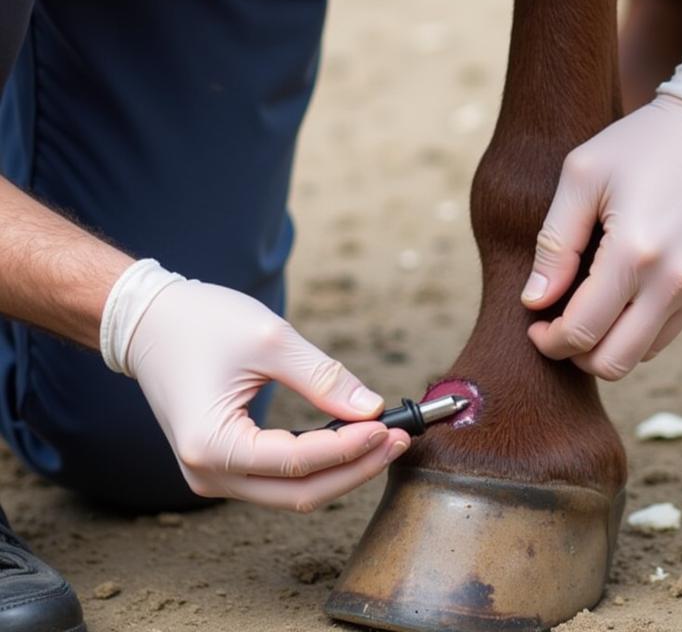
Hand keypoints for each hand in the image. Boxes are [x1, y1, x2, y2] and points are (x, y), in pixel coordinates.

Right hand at [102, 262, 408, 510]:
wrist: (149, 321)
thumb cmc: (202, 322)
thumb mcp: (270, 340)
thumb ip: (323, 378)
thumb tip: (373, 408)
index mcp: (212, 445)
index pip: (297, 462)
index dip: (350, 448)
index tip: (390, 426)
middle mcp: (207, 474)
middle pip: (298, 493)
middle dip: (355, 469)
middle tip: (399, 440)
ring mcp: (212, 475)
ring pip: (291, 492)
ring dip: (341, 470)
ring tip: (384, 439)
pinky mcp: (222, 464)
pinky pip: (278, 478)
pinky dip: (318, 464)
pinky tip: (351, 439)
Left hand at [520, 95, 681, 379]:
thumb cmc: (637, 145)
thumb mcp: (581, 177)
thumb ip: (554, 244)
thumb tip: (534, 302)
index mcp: (635, 251)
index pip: (582, 331)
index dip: (548, 341)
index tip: (534, 324)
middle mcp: (674, 280)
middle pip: (614, 362)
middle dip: (575, 354)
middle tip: (554, 326)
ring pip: (642, 354)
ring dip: (608, 344)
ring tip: (586, 307)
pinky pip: (667, 331)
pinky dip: (637, 328)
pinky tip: (620, 294)